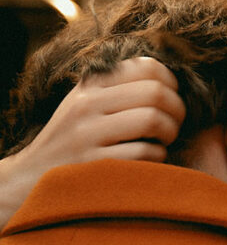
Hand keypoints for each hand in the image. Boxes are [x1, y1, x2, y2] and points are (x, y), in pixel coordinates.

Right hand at [0, 57, 184, 229]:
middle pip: (156, 93)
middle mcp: (87, 105)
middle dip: (177, 110)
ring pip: (153, 119)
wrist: (30, 178)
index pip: (147, 67)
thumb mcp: (85, 103)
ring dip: (170, 133)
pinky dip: (158, 157)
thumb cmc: (70, 140)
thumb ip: (116, 87)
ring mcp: (88, 135)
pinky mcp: (94, 165)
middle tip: (174, 124)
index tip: (173, 98)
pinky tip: (150, 160)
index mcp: (90, 86)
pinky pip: (144, 153)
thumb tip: (166, 78)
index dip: (172, 82)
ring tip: (163, 141)